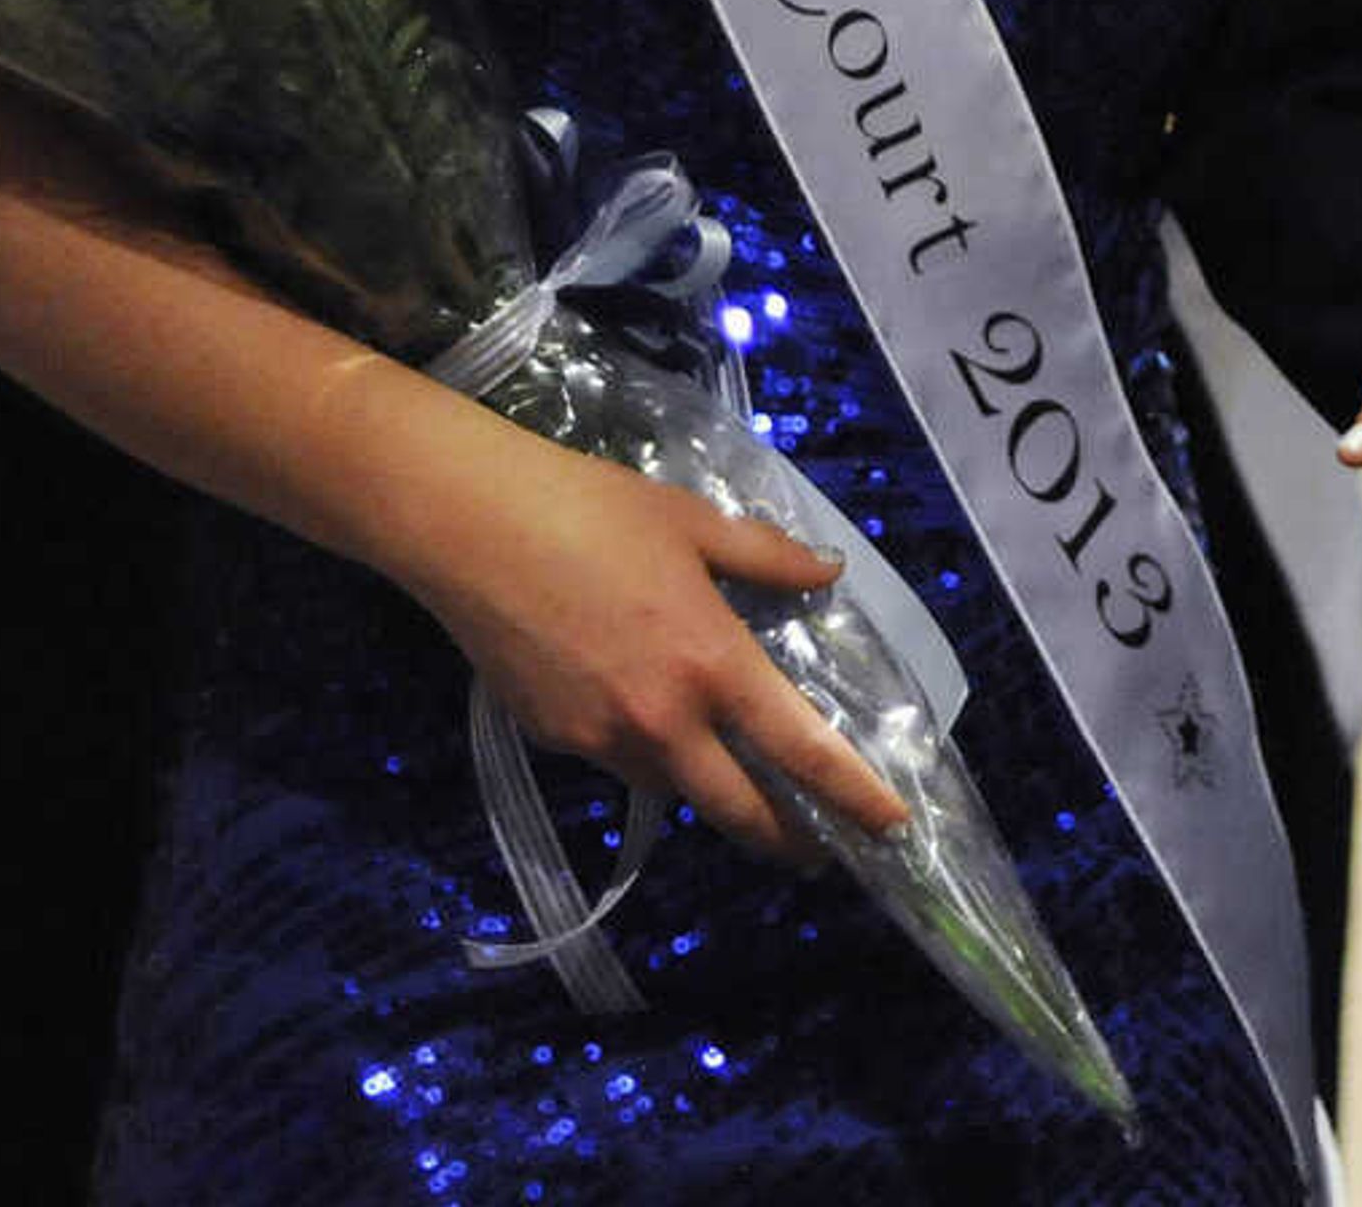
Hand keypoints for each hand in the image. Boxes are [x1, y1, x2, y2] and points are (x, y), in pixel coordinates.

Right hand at [394, 411, 906, 864]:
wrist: (470, 527)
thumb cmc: (592, 511)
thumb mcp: (695, 523)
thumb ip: (769, 558)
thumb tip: (828, 572)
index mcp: (713, 664)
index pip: (801, 750)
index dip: (853, 796)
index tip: (891, 828)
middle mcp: (663, 721)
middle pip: (741, 810)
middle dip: (790, 840)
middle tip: (821, 851)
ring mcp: (601, 739)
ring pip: (677, 787)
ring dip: (713, 787)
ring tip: (734, 768)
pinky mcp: (552, 740)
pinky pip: (619, 760)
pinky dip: (647, 750)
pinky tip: (641, 709)